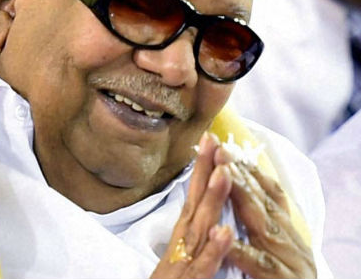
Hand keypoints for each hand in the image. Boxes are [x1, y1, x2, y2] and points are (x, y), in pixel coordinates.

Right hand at [150, 132, 233, 278]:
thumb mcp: (181, 254)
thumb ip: (192, 232)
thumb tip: (204, 209)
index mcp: (183, 236)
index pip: (194, 196)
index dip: (203, 168)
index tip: (212, 141)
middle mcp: (181, 245)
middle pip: (195, 203)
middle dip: (205, 171)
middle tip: (214, 140)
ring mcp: (183, 264)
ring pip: (200, 229)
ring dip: (212, 201)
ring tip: (224, 173)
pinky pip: (203, 267)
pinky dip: (214, 250)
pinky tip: (225, 233)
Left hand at [227, 161, 316, 277]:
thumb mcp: (277, 251)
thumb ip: (263, 227)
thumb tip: (247, 199)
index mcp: (287, 233)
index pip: (269, 195)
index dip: (249, 170)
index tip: (227, 148)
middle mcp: (291, 242)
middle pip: (265, 203)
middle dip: (242, 174)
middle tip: (221, 150)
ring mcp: (289, 262)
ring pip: (264, 226)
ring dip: (244, 198)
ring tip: (224, 174)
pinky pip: (260, 265)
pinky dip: (242, 250)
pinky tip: (224, 235)